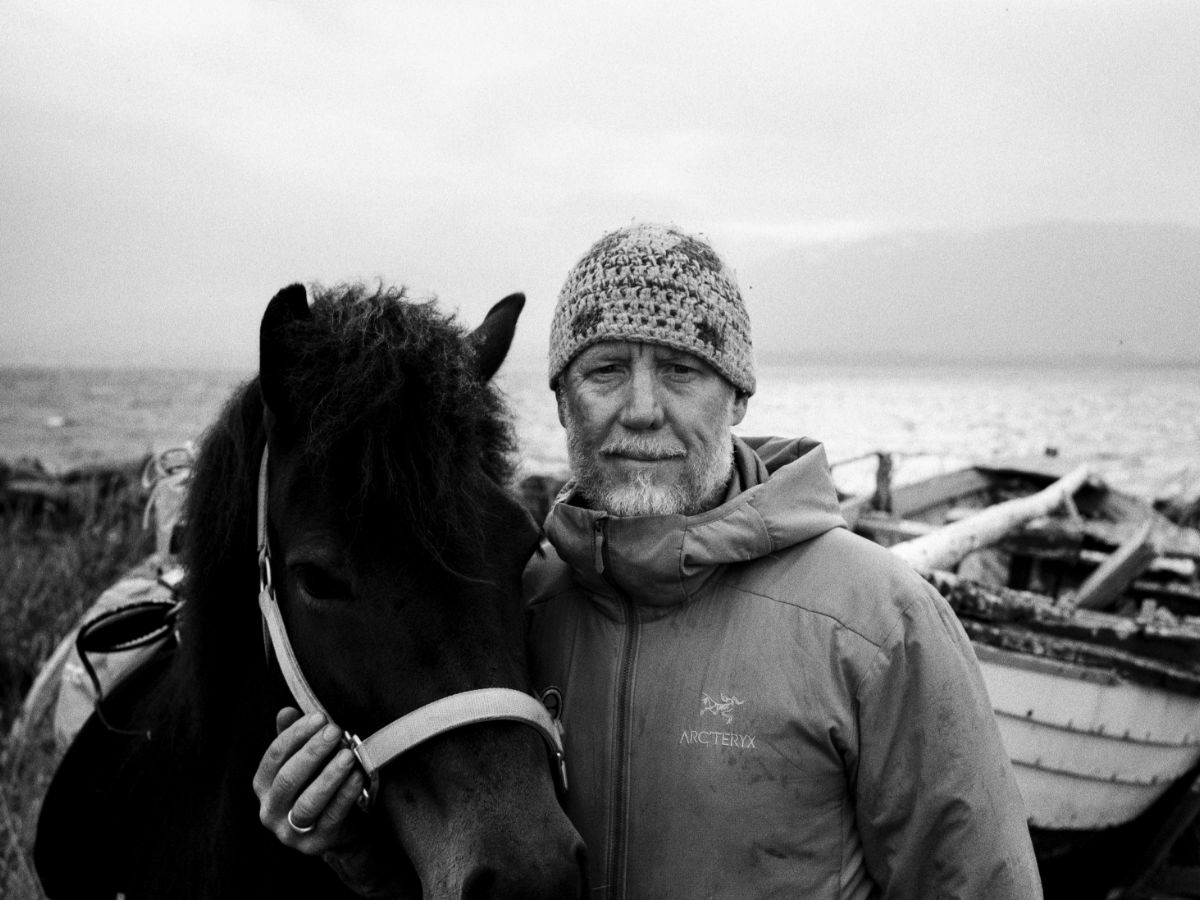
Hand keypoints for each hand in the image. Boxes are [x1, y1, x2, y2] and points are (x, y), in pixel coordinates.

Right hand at [253, 708, 413, 896]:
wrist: (340, 829)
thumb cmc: (318, 785)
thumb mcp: (305, 762)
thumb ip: (294, 738)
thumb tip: (286, 711)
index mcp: (264, 786)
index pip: (274, 757)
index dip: (296, 735)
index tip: (319, 717)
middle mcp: (271, 810)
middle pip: (288, 779)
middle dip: (312, 752)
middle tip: (335, 731)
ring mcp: (290, 832)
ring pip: (307, 802)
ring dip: (329, 776)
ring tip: (347, 755)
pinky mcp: (315, 844)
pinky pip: (331, 818)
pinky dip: (345, 795)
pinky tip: (358, 777)